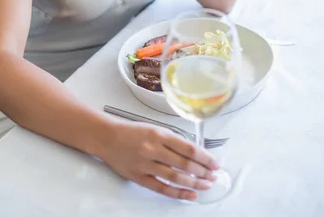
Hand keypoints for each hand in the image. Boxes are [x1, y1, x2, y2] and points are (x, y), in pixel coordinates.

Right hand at [101, 121, 219, 200]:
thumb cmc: (132, 132)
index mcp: (159, 134)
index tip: (215, 163)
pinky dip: (178, 193)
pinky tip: (190, 194)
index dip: (204, 158)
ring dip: (194, 183)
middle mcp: (154, 149)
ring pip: (175, 177)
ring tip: (205, 185)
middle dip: (202, 172)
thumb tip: (193, 153)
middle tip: (213, 176)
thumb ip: (172, 140)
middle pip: (184, 164)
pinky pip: (161, 187)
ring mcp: (146, 164)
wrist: (108, 137)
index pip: (188, 148)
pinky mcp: (139, 177)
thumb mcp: (154, 128)